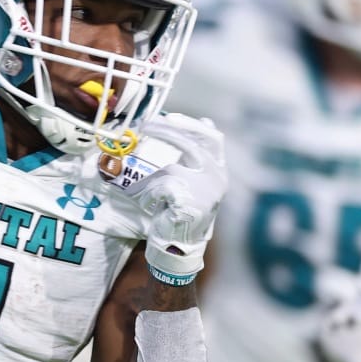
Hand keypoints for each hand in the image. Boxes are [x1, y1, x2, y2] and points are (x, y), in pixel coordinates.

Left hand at [126, 113, 226, 283]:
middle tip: (144, 125)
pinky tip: (149, 207)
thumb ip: (196, 156)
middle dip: (165, 131)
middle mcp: (217, 179)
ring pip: (169, 171)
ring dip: (149, 182)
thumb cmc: (178, 209)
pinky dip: (147, 195)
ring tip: (142, 194)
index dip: (192, 125)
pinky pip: (160, 188)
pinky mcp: (189, 203)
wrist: (178, 245)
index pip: (212, 139)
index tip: (170, 115)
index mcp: (218, 171)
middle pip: (190, 145)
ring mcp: (205, 191)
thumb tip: (206, 120)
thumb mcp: (192, 180)